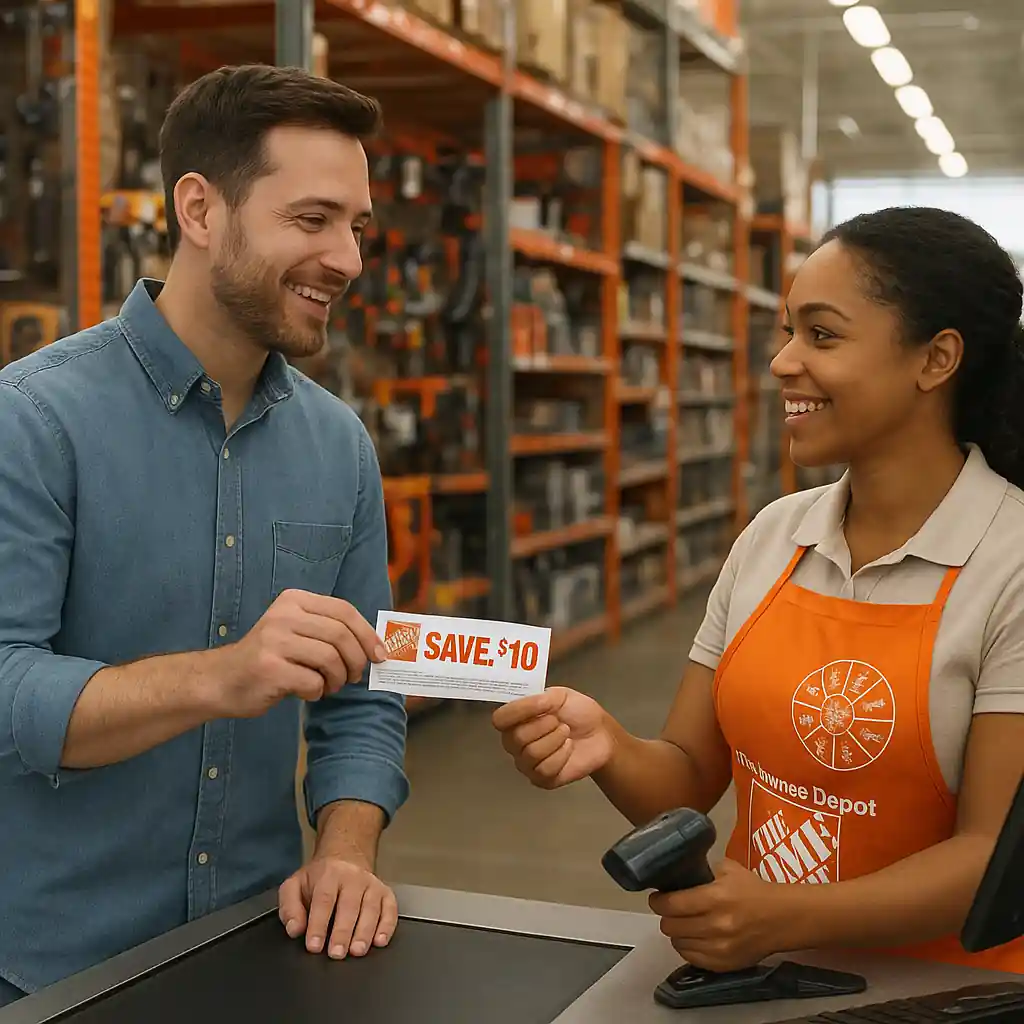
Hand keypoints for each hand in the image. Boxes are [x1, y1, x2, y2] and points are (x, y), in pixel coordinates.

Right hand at [212, 589, 386, 716]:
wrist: (220, 680)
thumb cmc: (268, 659)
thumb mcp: (295, 632)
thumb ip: (327, 631)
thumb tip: (373, 647)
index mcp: (294, 601)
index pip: (344, 611)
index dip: (367, 634)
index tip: (379, 655)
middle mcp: (283, 616)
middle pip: (341, 635)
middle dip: (356, 660)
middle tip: (353, 677)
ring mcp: (274, 641)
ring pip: (330, 659)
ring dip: (337, 679)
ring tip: (329, 686)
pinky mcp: (269, 668)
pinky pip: (313, 682)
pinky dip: (317, 692)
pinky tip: (306, 692)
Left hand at [278, 855, 397, 959]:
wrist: (346, 857)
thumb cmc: (319, 879)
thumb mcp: (295, 885)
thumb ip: (289, 907)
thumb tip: (295, 930)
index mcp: (329, 874)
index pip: (324, 900)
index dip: (319, 924)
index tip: (314, 946)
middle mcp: (353, 878)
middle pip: (349, 906)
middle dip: (343, 932)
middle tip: (336, 954)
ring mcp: (372, 885)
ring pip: (371, 909)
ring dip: (365, 932)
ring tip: (357, 951)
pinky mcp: (385, 893)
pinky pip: (390, 909)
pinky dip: (387, 926)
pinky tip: (379, 941)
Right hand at [492, 686, 614, 788]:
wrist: (600, 733)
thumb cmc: (578, 712)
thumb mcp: (561, 695)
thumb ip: (542, 697)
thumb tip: (534, 702)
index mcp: (516, 719)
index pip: (500, 719)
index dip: (518, 711)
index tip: (542, 704)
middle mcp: (515, 743)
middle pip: (516, 738)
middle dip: (543, 726)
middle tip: (558, 721)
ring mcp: (527, 763)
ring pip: (531, 754)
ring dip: (555, 740)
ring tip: (566, 733)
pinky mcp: (541, 780)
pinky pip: (544, 770)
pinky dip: (561, 755)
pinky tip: (568, 748)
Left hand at [649, 859, 792, 972]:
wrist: (784, 919)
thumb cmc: (755, 891)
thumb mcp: (729, 870)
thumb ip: (704, 870)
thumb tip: (681, 872)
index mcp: (715, 898)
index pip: (672, 904)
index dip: (658, 901)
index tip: (657, 898)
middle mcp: (715, 925)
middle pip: (671, 926)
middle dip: (666, 917)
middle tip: (670, 910)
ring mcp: (720, 948)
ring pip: (678, 944)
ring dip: (677, 933)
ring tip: (682, 924)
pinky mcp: (725, 964)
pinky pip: (692, 959)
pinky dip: (688, 948)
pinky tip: (692, 939)